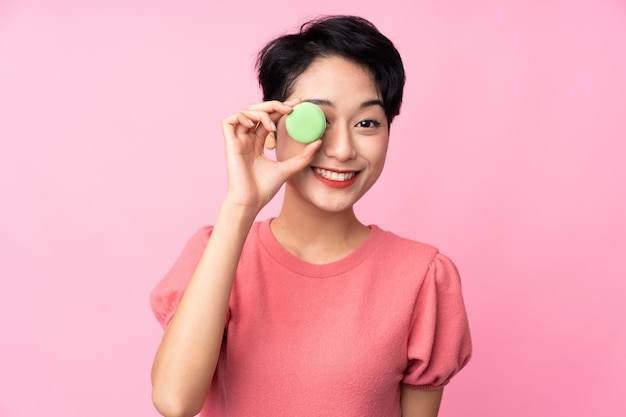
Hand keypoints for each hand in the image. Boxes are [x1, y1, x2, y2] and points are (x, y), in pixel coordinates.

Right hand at [221, 98, 321, 212]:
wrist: (251, 201)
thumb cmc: (265, 188)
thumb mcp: (289, 168)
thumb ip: (303, 156)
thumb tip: (319, 141)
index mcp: (258, 143)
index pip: (269, 118)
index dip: (281, 108)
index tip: (298, 104)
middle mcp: (247, 139)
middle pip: (258, 111)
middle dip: (274, 105)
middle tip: (290, 108)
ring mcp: (238, 141)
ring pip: (245, 112)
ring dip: (261, 113)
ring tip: (273, 126)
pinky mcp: (229, 144)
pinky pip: (229, 121)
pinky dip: (242, 117)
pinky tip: (255, 126)